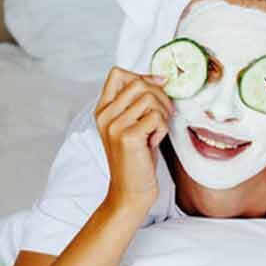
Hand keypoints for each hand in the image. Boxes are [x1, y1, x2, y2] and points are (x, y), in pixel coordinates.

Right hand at [94, 67, 172, 211]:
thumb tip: (160, 79)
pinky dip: (162, 128)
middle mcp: (105, 115)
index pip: (117, 73)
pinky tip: (154, 142)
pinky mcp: (128, 137)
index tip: (158, 87)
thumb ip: (136, 104)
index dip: (143, 76)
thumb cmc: (135, 159)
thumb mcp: (130, 126)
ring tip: (156, 130)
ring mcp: (114, 125)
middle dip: (159, 95)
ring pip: (149, 98)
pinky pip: (156, 117)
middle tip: (163, 115)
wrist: (129, 192)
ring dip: (162, 113)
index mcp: (102, 110)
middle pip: (138, 82)